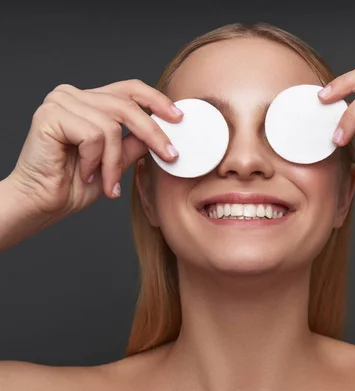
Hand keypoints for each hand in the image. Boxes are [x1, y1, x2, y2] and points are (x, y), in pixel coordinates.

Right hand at [7, 79, 182, 216]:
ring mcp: (60, 102)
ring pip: (112, 126)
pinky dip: (94, 160)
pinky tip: (84, 173)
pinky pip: (93, 135)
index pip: (130, 89)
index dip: (157, 100)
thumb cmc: (75, 184)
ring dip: (114, 162)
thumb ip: (136, 142)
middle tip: (170, 155)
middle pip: (127, 106)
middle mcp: (74, 95)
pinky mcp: (50, 114)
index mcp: (90, 100)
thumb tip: (167, 132)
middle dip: (153, 133)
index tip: (179, 118)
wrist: (42, 204)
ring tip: (107, 182)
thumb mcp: (117, 160)